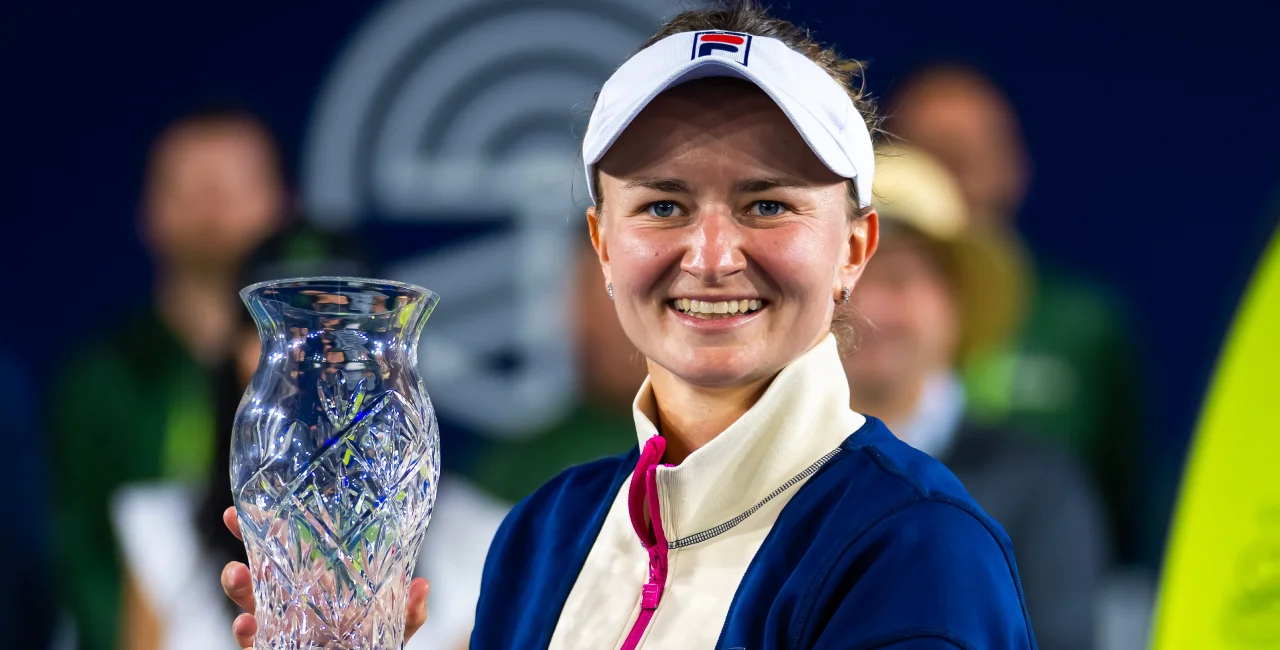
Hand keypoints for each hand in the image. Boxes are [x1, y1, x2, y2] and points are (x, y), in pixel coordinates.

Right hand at [219, 507, 429, 649]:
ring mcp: (280, 627)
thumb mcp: (394, 625)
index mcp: (315, 585)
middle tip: (235, 525)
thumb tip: (421, 586)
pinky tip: (246, 624)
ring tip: (236, 573)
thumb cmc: (375, 642)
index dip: (265, 527)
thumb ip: (407, 611)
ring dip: (239, 586)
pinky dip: (245, 632)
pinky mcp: (272, 648)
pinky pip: (252, 642)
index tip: (244, 507)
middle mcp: (291, 603)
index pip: (287, 550)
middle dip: (243, 548)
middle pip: (258, 572)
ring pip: (248, 604)